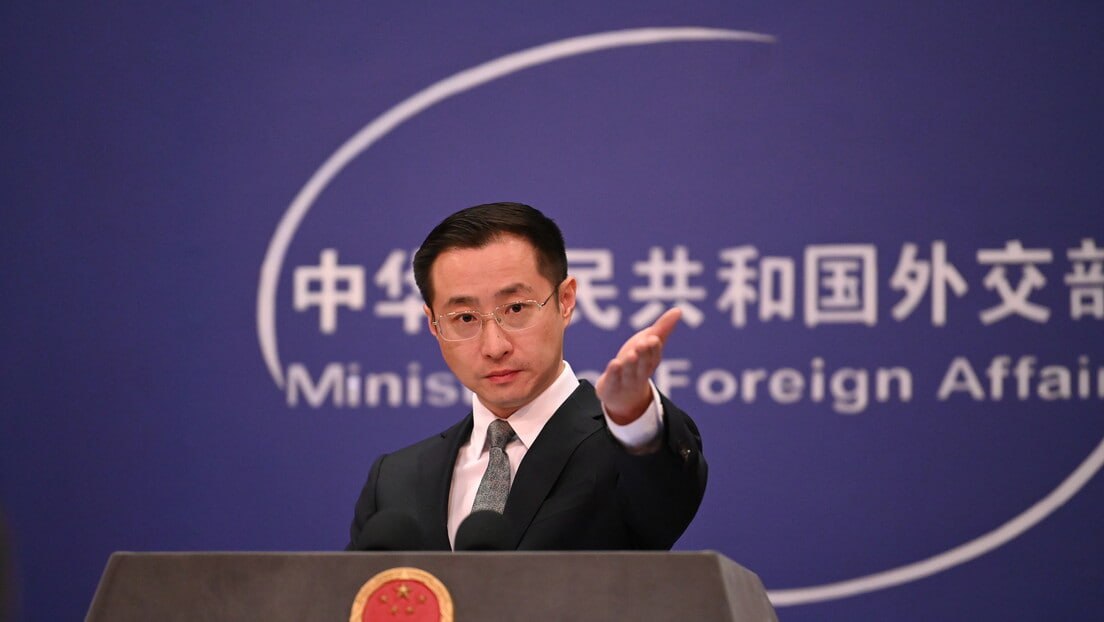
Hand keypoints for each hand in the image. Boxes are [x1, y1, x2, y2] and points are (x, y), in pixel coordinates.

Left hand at [595, 307, 681, 424]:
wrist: (622, 395)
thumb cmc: (637, 363)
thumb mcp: (648, 344)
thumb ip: (662, 328)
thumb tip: (679, 310)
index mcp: (650, 362)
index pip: (654, 356)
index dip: (654, 349)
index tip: (654, 338)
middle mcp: (640, 373)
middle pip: (643, 365)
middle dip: (644, 355)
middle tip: (643, 343)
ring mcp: (626, 382)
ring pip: (629, 373)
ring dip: (631, 364)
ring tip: (631, 354)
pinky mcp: (611, 387)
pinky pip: (612, 381)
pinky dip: (614, 374)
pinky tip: (614, 364)